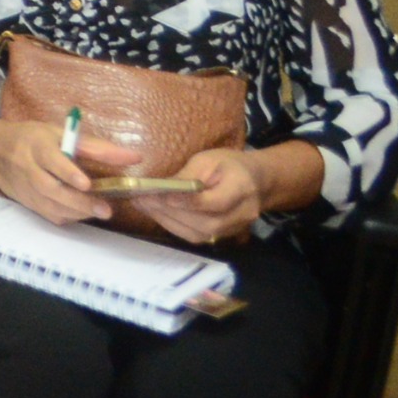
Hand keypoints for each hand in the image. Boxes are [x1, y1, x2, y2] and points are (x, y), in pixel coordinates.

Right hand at [0, 116, 136, 226]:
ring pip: (51, 205)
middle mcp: (29, 169)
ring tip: (100, 212)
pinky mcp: (28, 202)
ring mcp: (27, 188)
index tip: (86, 183)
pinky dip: (69, 216)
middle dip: (79, 201)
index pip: (52, 160)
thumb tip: (134, 157)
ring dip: (77, 211)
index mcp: (37, 146)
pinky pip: (49, 214)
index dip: (68, 172)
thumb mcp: (59, 133)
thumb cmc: (31, 138)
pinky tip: (83, 212)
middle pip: (52, 189)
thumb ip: (96, 146)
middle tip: (106, 209)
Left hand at [124, 143, 268, 244]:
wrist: (255, 181)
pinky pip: (197, 237)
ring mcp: (234, 229)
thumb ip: (188, 176)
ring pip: (199, 234)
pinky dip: (174, 226)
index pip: (214, 202)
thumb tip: (161, 188)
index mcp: (242, 189)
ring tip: (144, 206)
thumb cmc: (228, 165)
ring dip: (168, 221)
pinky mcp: (223, 236)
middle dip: (170, 213)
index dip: (187, 202)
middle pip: (205, 223)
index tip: (160, 196)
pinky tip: (157, 214)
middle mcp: (242, 214)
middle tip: (142, 200)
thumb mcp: (208, 160)